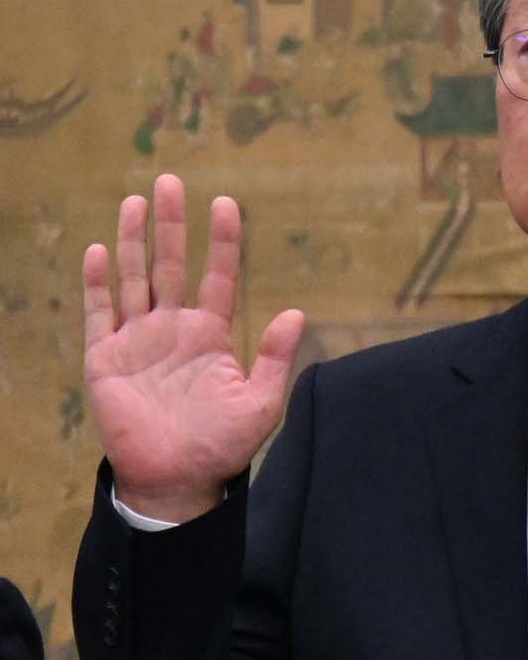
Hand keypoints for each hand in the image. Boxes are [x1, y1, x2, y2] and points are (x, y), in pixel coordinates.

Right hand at [83, 174, 304, 523]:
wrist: (178, 478)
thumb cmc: (222, 445)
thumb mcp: (260, 403)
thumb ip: (274, 358)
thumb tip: (296, 313)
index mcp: (210, 336)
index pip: (217, 278)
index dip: (221, 242)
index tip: (227, 205)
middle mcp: (173, 329)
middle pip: (171, 265)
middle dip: (171, 225)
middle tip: (170, 181)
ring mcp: (138, 339)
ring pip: (134, 278)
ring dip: (132, 240)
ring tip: (135, 200)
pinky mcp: (106, 356)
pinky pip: (100, 312)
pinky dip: (99, 282)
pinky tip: (99, 250)